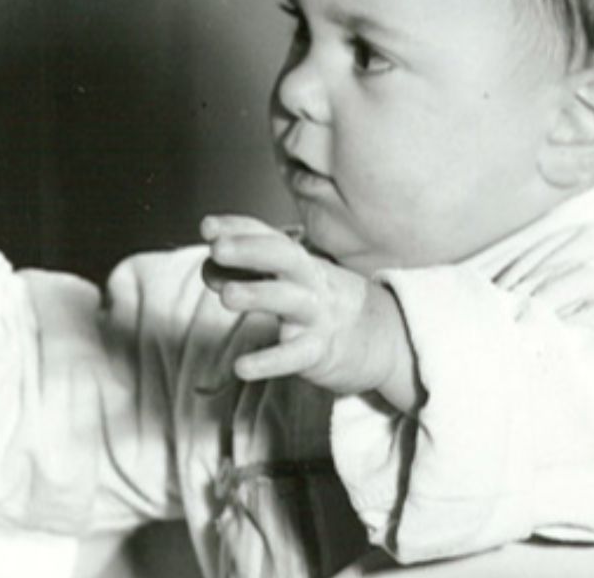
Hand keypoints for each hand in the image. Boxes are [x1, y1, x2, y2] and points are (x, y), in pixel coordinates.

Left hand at [201, 215, 419, 409]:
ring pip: (289, 299)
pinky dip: (269, 361)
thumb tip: (208, 269)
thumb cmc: (322, 307)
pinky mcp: (321, 351)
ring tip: (226, 296)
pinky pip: (294, 355)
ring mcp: (318, 315)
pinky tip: (242, 367)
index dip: (240, 229)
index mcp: (300, 262)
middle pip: (284, 257)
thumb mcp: (288, 284)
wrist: (385, 340)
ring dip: (258, 294)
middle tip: (217, 248)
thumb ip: (247, 273)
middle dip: (251, 249)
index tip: (208, 227)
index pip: (270, 237)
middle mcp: (310, 281)